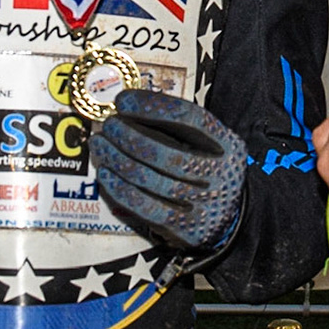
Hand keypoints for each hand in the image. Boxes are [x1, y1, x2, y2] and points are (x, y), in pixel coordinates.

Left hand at [92, 88, 245, 253]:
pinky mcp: (184, 227)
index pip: (189, 118)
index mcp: (226, 145)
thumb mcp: (208, 146)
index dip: (153, 107)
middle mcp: (218, 173)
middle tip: (109, 126)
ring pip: (150, 179)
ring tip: (100, 145)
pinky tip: (105, 174)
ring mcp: (202, 203)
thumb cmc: (206, 173)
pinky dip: (120, 189)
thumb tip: (129, 109)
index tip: (124, 101)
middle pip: (166, 152)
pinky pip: (145, 206)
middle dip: (129, 136)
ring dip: (118, 159)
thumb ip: (178, 129)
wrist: (228, 221)